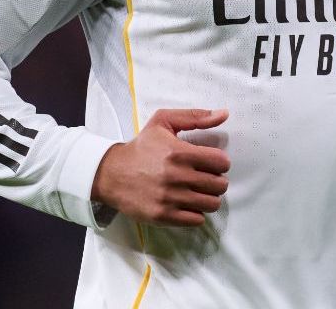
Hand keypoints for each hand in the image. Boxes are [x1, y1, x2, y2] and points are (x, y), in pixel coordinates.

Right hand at [91, 108, 230, 226]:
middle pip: (219, 185)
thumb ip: (196, 117)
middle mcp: (176, 176)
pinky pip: (196, 220)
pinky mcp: (163, 216)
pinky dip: (196, 213)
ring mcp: (170, 198)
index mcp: (180, 152)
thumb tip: (224, 114)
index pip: (221, 162)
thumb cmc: (141, 146)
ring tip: (199, 191)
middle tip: (206, 178)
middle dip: (217, 181)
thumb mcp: (164, 121)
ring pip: (211, 204)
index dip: (221, 162)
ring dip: (209, 197)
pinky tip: (188, 204)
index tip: (212, 163)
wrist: (111, 173)